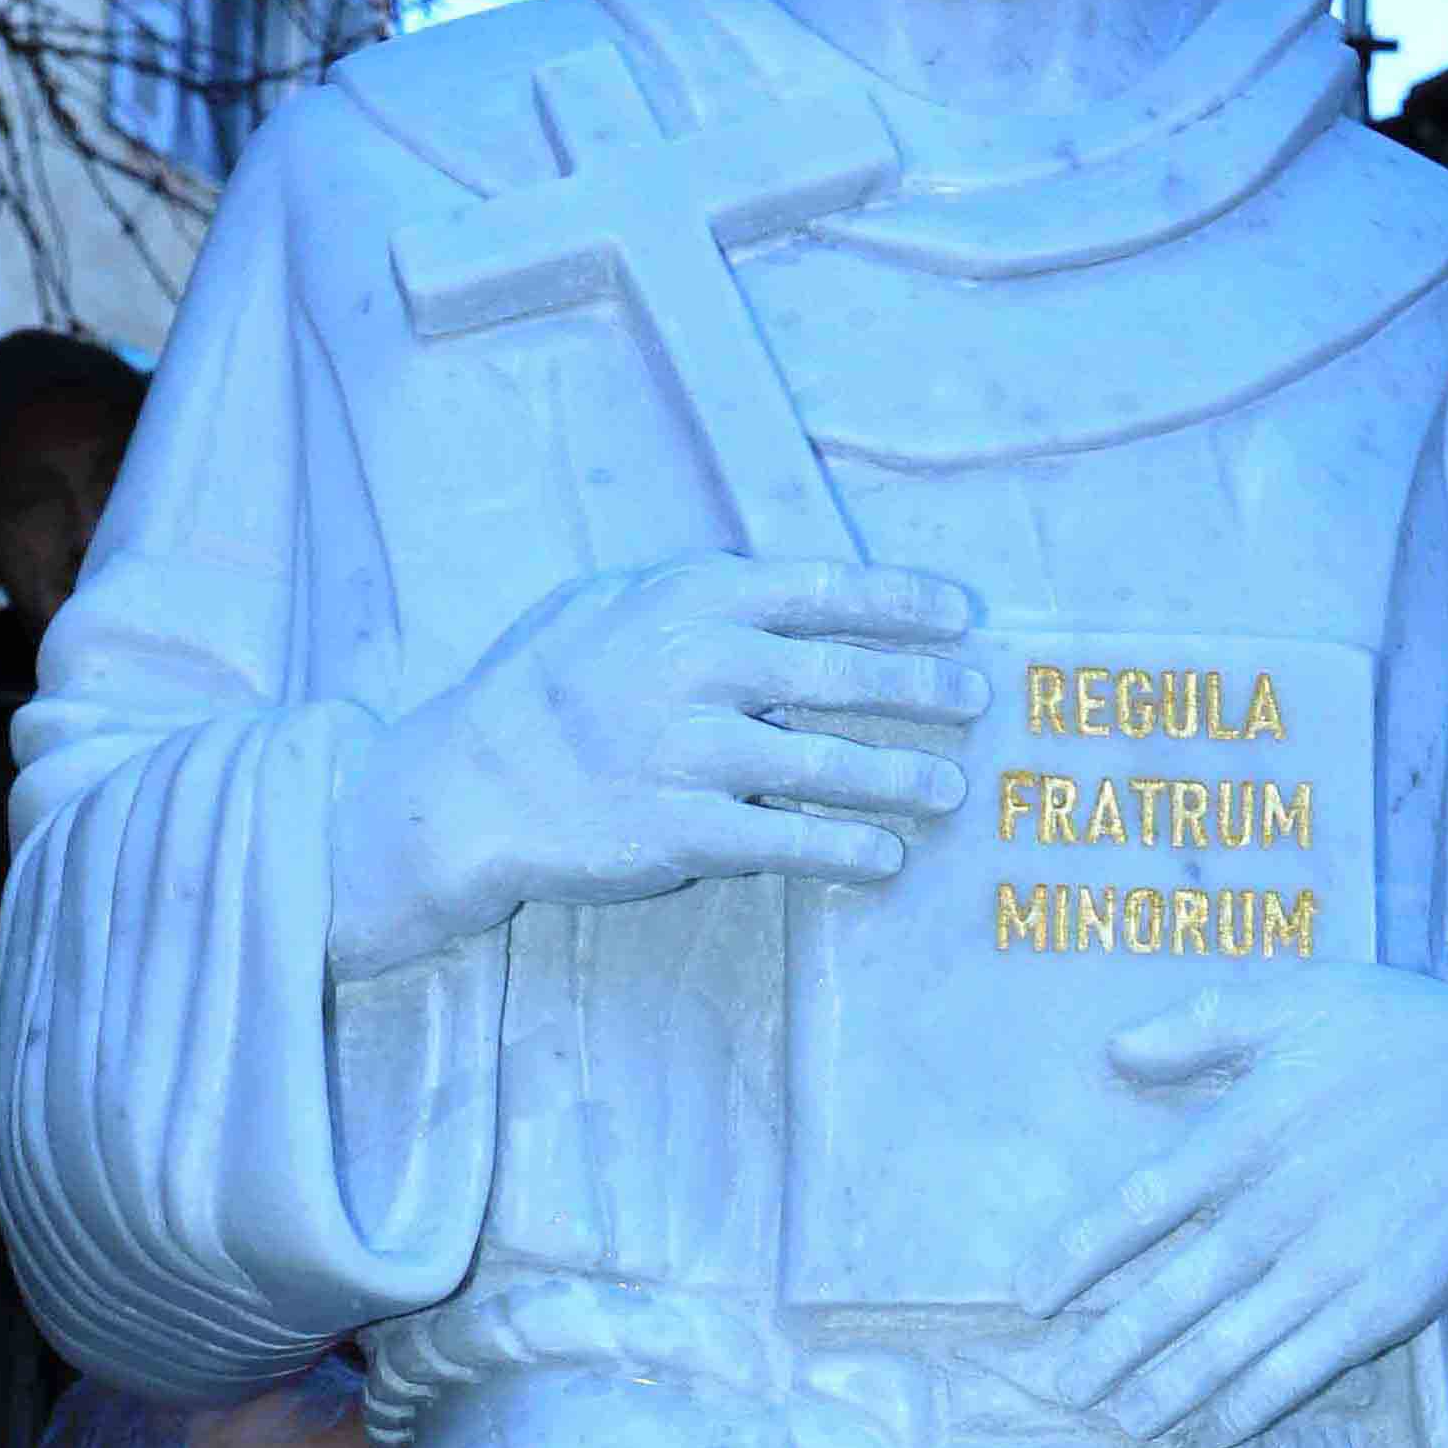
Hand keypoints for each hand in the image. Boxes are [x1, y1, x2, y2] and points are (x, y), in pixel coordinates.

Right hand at [389, 553, 985, 934]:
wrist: (471, 784)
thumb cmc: (544, 685)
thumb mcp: (608, 602)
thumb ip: (695, 594)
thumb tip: (783, 592)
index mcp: (692, 599)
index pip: (825, 590)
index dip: (904, 604)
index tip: (960, 617)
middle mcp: (701, 667)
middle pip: (845, 675)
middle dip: (922, 689)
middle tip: (976, 701)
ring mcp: (693, 752)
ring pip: (829, 763)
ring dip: (901, 776)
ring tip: (949, 789)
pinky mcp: (683, 830)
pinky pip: (787, 839)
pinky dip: (845, 848)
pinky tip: (885, 857)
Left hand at [1028, 963, 1447, 1447]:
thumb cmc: (1399, 1031)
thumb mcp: (1298, 997)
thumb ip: (1201, 1024)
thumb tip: (1114, 1052)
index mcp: (1250, 1131)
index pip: (1139, 1207)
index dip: (1078, 1257)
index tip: (1028, 1297)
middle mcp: (1284, 1206)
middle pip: (1175, 1294)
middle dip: (1111, 1348)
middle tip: (1060, 1389)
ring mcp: (1336, 1261)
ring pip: (1232, 1343)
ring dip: (1170, 1389)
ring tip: (1123, 1420)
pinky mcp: (1387, 1299)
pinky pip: (1305, 1366)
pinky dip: (1255, 1402)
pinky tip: (1216, 1428)